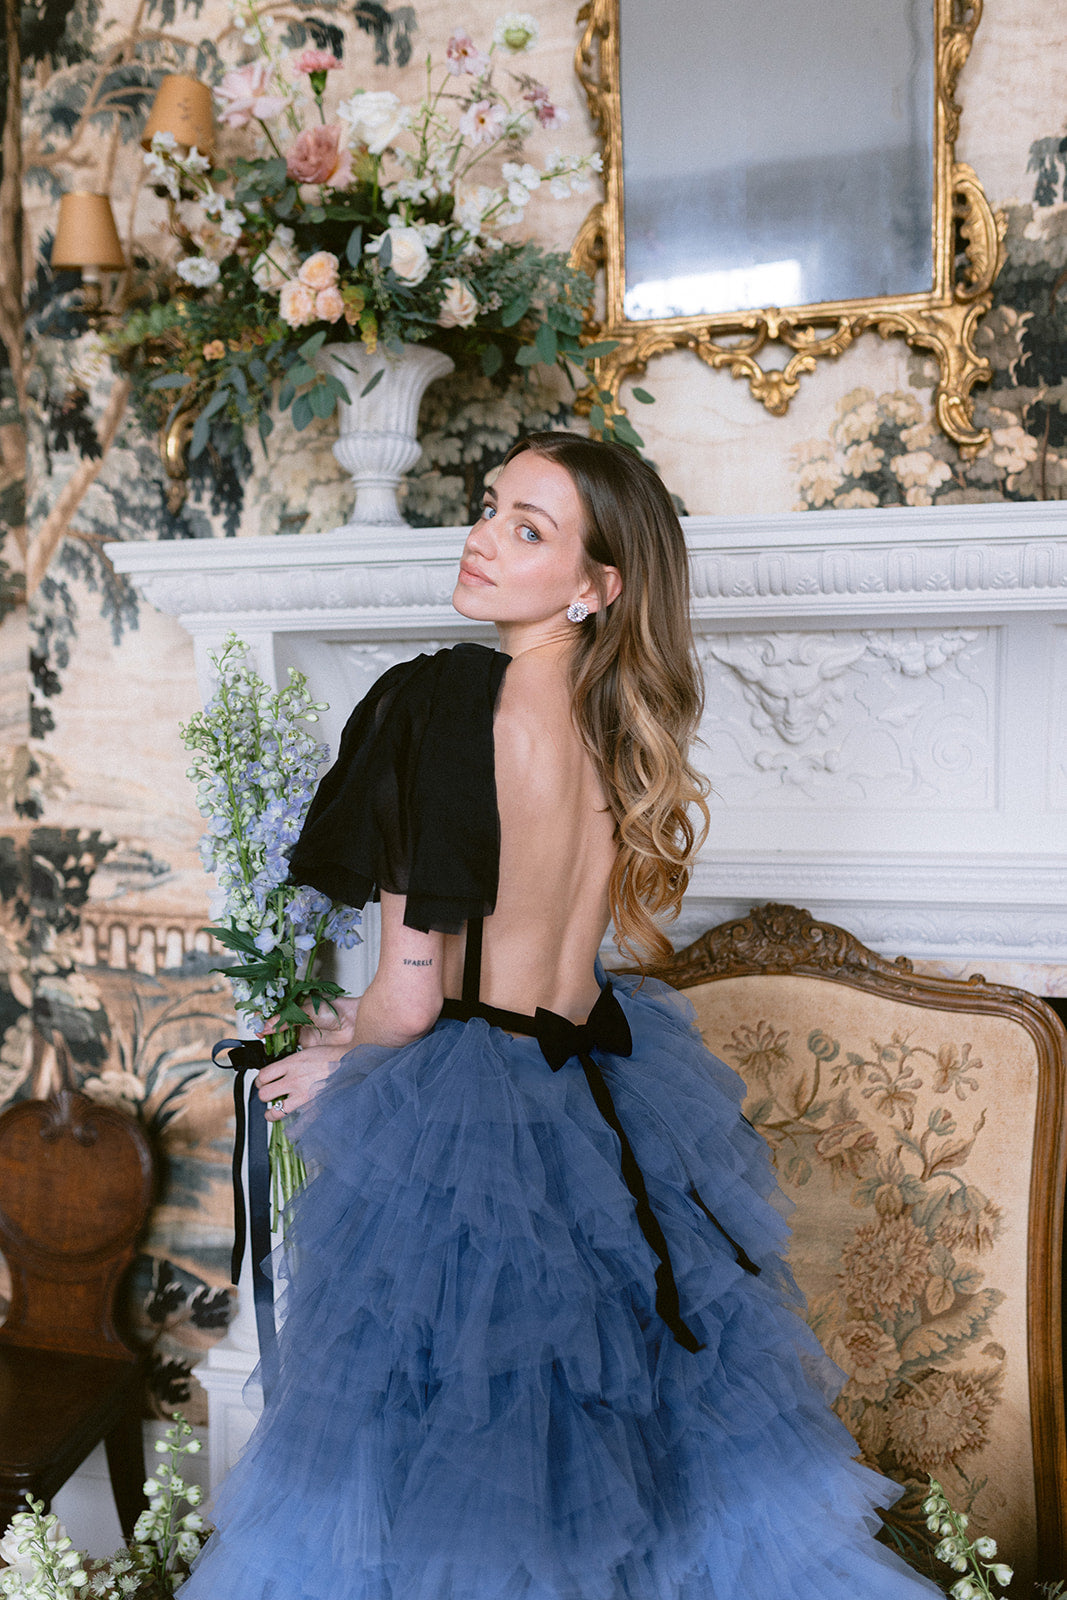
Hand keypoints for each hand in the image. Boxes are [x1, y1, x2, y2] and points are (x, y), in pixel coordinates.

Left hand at [256, 995, 361, 1119]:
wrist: (351, 1065)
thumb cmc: (333, 1057)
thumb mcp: (308, 1052)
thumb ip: (291, 1063)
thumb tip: (279, 1071)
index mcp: (292, 1063)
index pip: (263, 1075)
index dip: (260, 1080)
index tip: (263, 1082)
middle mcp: (294, 1080)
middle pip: (264, 1093)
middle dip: (264, 1095)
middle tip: (268, 1095)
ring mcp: (302, 1095)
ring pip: (274, 1110)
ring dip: (271, 1113)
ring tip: (272, 1112)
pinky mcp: (312, 1107)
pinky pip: (294, 1121)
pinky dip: (291, 1122)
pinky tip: (291, 1120)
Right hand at [259, 993, 361, 1051]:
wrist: (356, 1022)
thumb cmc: (337, 1009)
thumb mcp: (307, 1011)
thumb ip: (286, 1019)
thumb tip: (266, 1026)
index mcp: (298, 1007)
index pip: (276, 1012)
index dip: (265, 1017)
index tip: (256, 1022)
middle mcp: (299, 1021)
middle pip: (276, 1028)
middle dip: (266, 1032)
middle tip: (258, 1034)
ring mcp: (303, 1035)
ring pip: (282, 1041)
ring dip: (273, 1044)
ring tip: (264, 1046)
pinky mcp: (309, 1048)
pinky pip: (292, 1053)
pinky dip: (283, 1055)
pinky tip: (277, 1056)